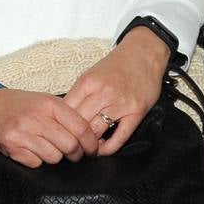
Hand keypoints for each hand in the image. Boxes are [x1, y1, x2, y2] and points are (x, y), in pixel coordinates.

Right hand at [0, 87, 99, 167]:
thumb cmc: (18, 104)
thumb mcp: (45, 101)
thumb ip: (66, 115)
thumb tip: (90, 136)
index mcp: (50, 104)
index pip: (81, 128)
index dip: (91, 143)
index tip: (92, 149)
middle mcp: (37, 118)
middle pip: (70, 146)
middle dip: (75, 154)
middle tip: (73, 154)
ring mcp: (23, 133)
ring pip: (54, 157)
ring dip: (54, 156)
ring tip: (46, 147)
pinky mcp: (12, 147)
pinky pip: (36, 163)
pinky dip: (36, 160)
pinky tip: (31, 149)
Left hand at [63, 27, 168, 153]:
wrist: (143, 54)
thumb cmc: (115, 66)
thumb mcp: (91, 74)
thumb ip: (78, 93)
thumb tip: (63, 115)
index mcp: (88, 82)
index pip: (67, 110)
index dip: (60, 125)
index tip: (59, 132)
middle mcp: (103, 93)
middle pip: (80, 123)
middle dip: (73, 137)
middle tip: (70, 145)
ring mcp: (120, 103)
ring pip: (97, 132)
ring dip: (89, 144)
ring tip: (85, 148)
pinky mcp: (136, 112)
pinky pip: (120, 136)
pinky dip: (109, 148)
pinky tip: (103, 149)